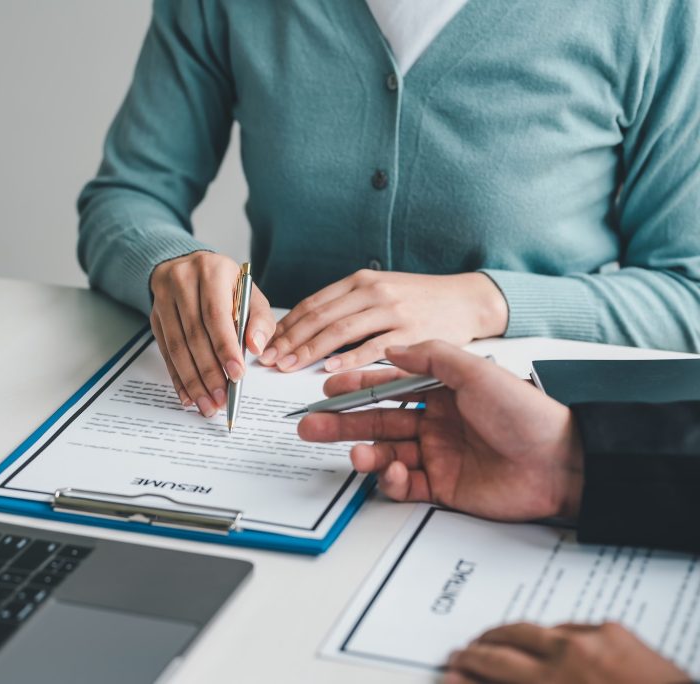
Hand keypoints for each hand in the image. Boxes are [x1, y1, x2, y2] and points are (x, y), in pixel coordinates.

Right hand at [149, 252, 275, 416]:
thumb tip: (256, 347)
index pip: (216, 315)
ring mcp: (164, 299)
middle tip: (221, 399)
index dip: (225, 348)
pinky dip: (178, 377)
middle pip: (194, 335)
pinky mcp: (154, 316)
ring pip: (177, 346)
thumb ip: (259, 320)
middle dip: (209, 372)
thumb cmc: (225, 285)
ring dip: (192, 380)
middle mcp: (183, 281)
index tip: (236, 375)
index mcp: (211, 271)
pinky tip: (188, 395)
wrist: (187, 265)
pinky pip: (166, 352)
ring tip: (207, 404)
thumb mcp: (249, 294)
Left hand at [261, 270, 507, 371]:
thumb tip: (303, 332)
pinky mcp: (411, 332)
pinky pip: (374, 347)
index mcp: (359, 280)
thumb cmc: (417, 300)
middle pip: (321, 317)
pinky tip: (330, 370)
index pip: (313, 304)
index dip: (286, 326)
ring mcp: (392, 311)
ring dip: (310, 350)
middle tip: (269, 360)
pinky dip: (350, 359)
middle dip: (290, 340)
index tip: (267, 344)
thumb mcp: (379, 292)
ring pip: (341, 331)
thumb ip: (346, 307)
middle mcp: (373, 291)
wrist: (466, 299)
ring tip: (289, 367)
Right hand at [297, 340, 583, 520]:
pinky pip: (405, 484)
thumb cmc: (525, 414)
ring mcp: (437, 455)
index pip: (387, 388)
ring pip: (385, 454)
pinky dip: (392, 480)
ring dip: (363, 452)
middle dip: (341, 423)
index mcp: (442, 392)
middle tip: (310, 425)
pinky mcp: (443, 488)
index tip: (328, 389)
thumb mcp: (476, 371)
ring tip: (354, 454)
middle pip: (376, 422)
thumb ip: (430, 357)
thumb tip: (391, 350)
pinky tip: (395, 472)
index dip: (356, 388)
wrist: (562, 463)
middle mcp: (435, 422)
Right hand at [444, 622, 688, 683]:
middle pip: (507, 638)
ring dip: (516, 638)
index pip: (491, 665)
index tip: (455, 666)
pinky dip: (555, 637)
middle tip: (470, 652)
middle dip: (483, 646)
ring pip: (537, 629)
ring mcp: (593, 639)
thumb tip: (466, 682)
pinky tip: (554, 649)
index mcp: (551, 682)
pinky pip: (571, 627)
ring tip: (506, 646)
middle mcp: (568, 655)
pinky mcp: (616, 631)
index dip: (467, 665)